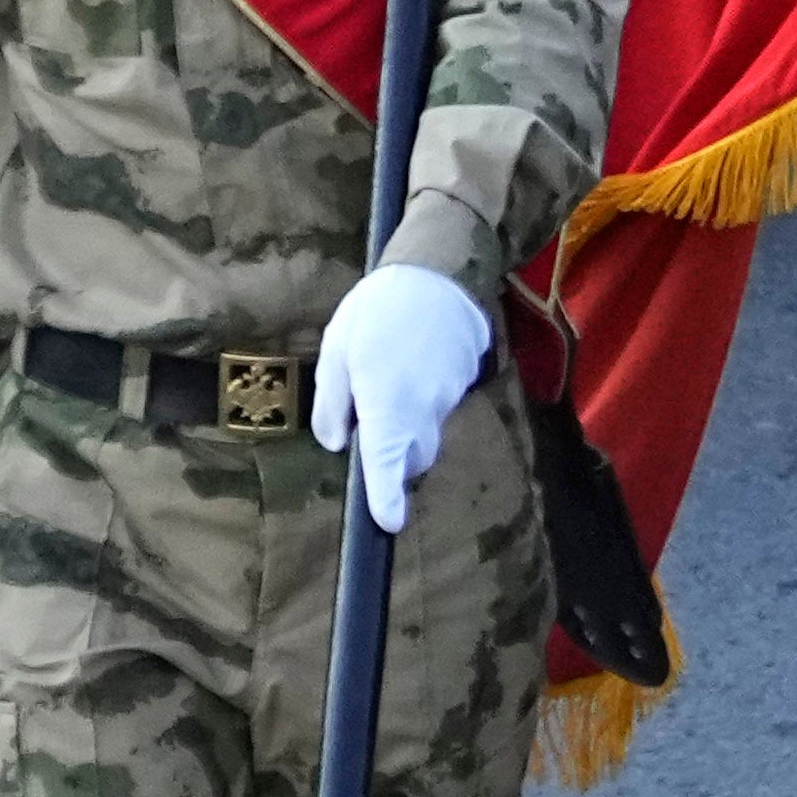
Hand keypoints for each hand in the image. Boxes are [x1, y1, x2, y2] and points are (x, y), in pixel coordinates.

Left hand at [311, 259, 493, 529]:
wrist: (440, 272)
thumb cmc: (377, 310)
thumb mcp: (336, 350)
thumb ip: (332, 403)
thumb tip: (337, 443)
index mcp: (386, 404)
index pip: (386, 465)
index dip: (385, 498)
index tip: (387, 524)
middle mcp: (422, 410)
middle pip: (412, 454)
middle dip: (394, 453)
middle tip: (370, 419)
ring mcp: (448, 398)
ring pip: (426, 429)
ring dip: (409, 421)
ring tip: (390, 374)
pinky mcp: (464, 383)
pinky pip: (440, 404)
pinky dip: (425, 397)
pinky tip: (414, 360)